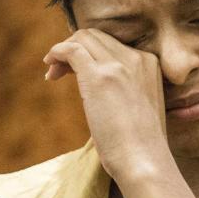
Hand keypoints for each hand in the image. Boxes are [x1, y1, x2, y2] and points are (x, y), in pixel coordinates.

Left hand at [43, 29, 170, 180]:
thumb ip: (124, 91)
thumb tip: (100, 93)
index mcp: (149, 64)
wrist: (144, 161)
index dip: (90, 52)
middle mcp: (136, 58)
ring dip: (62, 51)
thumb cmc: (141, 146)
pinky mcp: (98, 77)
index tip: (75, 71)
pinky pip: (70, 50)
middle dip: (74, 48)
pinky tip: (49, 70)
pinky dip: (56, 53)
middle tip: (59, 72)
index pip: (112, 43)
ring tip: (52, 73)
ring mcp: (117, 66)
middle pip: (95, 36)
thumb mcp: (139, 107)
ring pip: (82, 38)